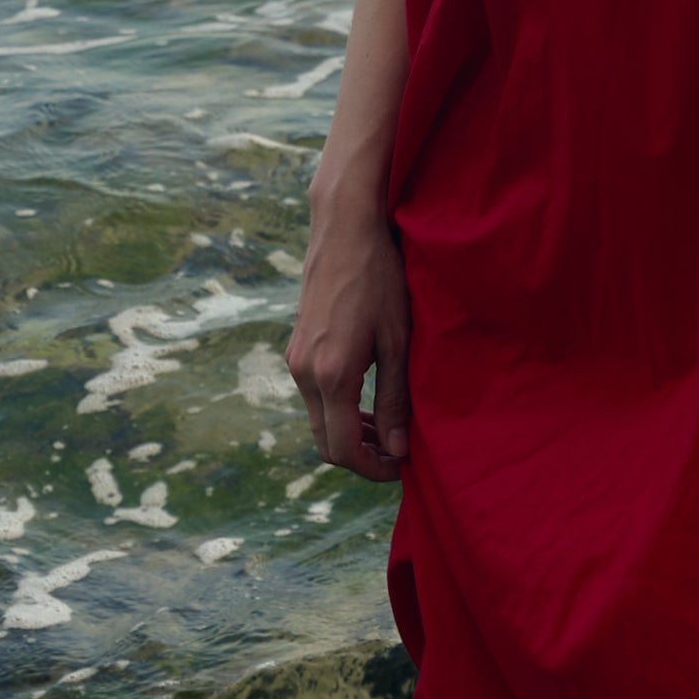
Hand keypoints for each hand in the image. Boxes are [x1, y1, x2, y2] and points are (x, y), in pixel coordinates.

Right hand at [288, 199, 411, 476]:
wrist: (345, 230)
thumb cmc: (380, 280)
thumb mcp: (398, 341)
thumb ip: (395, 399)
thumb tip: (397, 449)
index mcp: (332, 375)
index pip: (343, 449)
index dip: (373, 468)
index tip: (402, 467)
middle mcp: (304, 373)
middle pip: (325, 442)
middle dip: (361, 457)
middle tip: (397, 454)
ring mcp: (296, 360)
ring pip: (318, 420)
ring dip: (350, 434)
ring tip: (388, 430)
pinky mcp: (297, 348)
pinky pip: (314, 397)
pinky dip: (339, 411)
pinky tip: (368, 400)